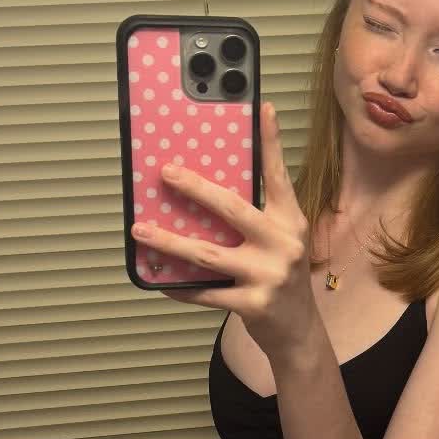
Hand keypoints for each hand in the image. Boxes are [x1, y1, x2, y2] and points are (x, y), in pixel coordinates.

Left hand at [130, 101, 317, 362]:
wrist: (299, 331)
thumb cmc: (281, 277)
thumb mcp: (279, 241)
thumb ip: (254, 218)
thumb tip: (202, 193)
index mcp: (289, 221)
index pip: (278, 175)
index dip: (270, 142)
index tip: (263, 108)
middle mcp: (282, 244)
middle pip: (232, 209)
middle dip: (195, 188)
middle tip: (166, 172)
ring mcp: (268, 275)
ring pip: (207, 253)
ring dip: (168, 241)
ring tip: (140, 229)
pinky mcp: (253, 304)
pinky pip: (205, 292)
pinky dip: (178, 286)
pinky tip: (157, 279)